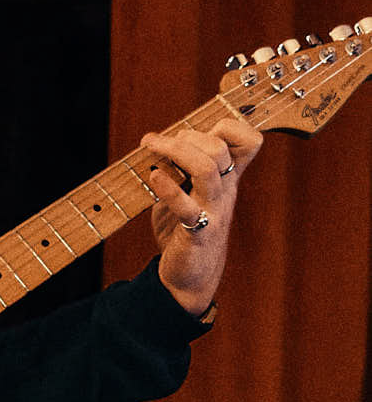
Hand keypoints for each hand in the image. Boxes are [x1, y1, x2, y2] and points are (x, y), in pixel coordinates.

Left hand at [141, 118, 263, 314]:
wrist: (190, 277)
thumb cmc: (185, 229)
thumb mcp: (188, 191)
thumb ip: (181, 167)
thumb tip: (161, 138)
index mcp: (227, 179)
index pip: (250, 142)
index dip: (230, 125)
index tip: (195, 129)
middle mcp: (225, 192)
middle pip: (221, 149)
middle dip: (188, 135)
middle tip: (158, 142)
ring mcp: (214, 212)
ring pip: (208, 169)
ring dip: (176, 151)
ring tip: (152, 147)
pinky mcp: (196, 233)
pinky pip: (187, 207)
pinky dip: (168, 188)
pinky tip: (153, 177)